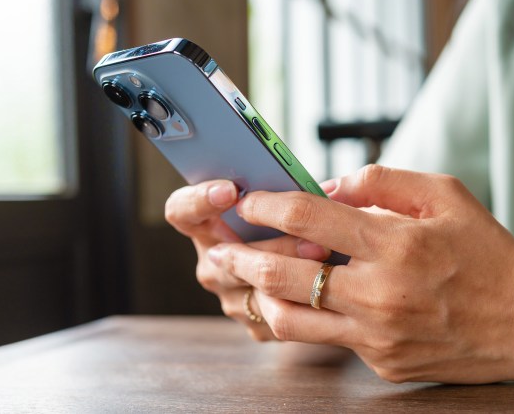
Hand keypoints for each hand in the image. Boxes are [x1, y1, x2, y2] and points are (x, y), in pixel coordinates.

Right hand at [164, 180, 328, 340]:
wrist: (318, 268)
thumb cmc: (298, 220)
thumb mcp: (290, 197)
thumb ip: (290, 189)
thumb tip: (322, 190)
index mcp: (206, 224)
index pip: (181, 211)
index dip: (199, 200)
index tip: (231, 189)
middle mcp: (212, 263)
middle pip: (227, 255)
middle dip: (274, 242)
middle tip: (310, 234)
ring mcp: (232, 297)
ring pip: (258, 286)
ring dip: (297, 269)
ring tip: (328, 252)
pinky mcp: (258, 323)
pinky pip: (280, 314)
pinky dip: (307, 295)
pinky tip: (332, 279)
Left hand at [207, 165, 513, 383]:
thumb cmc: (485, 250)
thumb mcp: (444, 195)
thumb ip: (382, 181)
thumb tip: (328, 186)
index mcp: (396, 243)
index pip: (309, 218)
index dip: (267, 205)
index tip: (247, 200)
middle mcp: (381, 293)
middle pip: (283, 275)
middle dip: (241, 257)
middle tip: (220, 246)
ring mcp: (377, 335)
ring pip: (290, 320)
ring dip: (257, 296)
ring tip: (242, 279)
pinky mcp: (379, 361)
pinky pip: (325, 339)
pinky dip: (301, 318)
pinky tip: (290, 301)